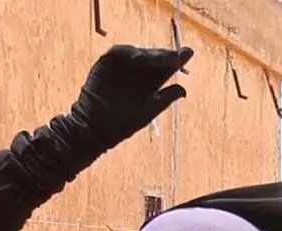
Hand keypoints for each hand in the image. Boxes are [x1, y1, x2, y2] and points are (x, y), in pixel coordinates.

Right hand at [70, 45, 193, 148]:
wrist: (94, 128)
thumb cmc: (121, 125)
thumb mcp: (147, 113)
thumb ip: (165, 100)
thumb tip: (184, 90)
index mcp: (150, 84)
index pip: (166, 68)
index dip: (177, 60)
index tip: (188, 53)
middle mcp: (137, 73)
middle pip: (154, 58)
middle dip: (164, 55)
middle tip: (175, 56)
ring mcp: (121, 67)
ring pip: (138, 53)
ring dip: (149, 54)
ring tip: (160, 57)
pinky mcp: (105, 64)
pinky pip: (117, 52)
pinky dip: (127, 52)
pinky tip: (138, 58)